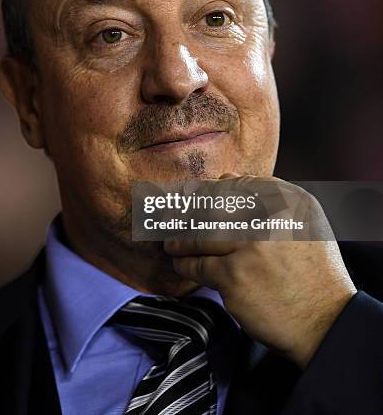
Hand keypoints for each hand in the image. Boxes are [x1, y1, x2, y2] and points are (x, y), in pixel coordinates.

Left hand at [164, 175, 356, 368]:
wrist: (324, 320)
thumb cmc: (311, 272)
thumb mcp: (302, 223)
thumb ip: (267, 198)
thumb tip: (224, 178)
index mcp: (287, 200)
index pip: (235, 184)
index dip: (209, 192)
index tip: (193, 198)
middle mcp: (268, 217)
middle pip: (212, 207)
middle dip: (189, 214)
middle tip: (173, 219)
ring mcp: (249, 246)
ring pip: (200, 234)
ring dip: (181, 240)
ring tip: (173, 244)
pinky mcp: (234, 275)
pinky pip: (198, 264)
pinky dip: (185, 263)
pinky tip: (182, 264)